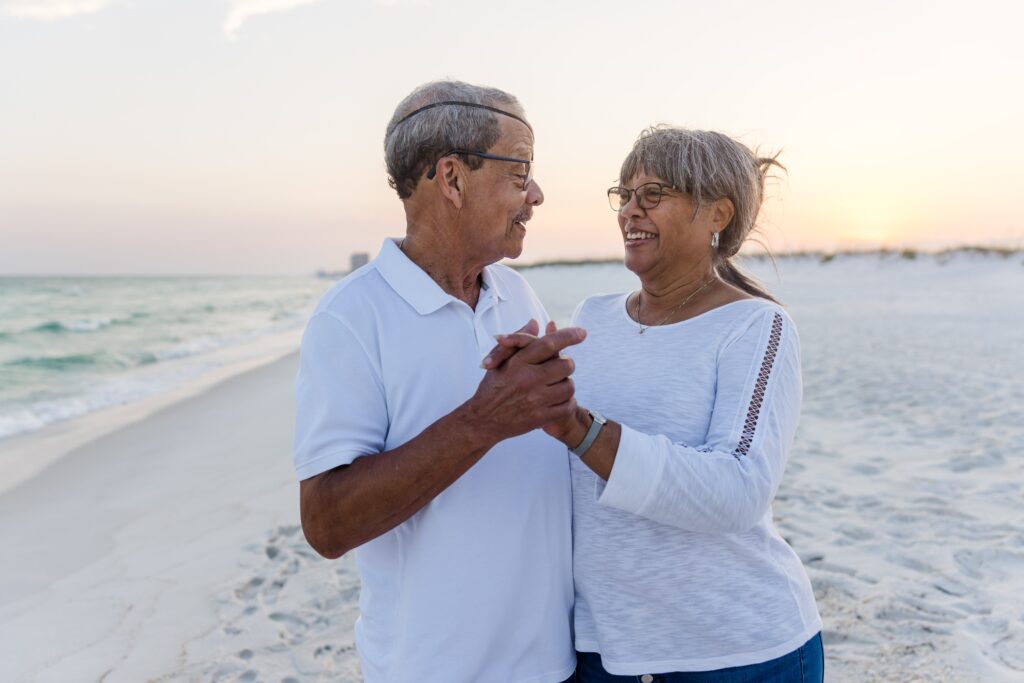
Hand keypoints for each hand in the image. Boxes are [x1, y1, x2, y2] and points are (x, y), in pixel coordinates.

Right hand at [464, 321, 584, 443]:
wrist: (483, 420)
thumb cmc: (492, 388)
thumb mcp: (500, 361)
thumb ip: (519, 341)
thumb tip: (535, 323)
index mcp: (518, 362)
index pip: (548, 344)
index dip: (568, 336)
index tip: (581, 332)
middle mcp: (528, 379)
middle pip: (566, 364)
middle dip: (566, 364)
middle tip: (558, 368)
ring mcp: (535, 400)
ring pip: (569, 386)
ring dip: (566, 384)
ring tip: (555, 385)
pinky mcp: (540, 417)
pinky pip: (567, 406)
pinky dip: (567, 403)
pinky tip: (557, 400)